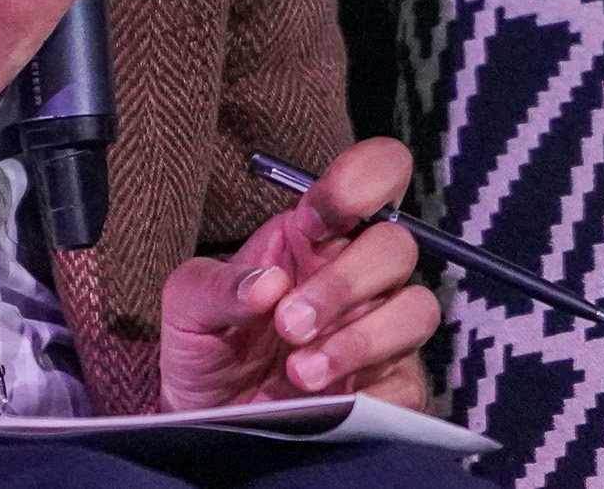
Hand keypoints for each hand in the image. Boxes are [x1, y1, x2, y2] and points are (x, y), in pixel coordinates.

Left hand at [158, 139, 439, 410]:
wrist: (208, 427)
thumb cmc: (205, 350)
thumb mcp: (187, 306)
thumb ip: (216, 285)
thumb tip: (268, 286)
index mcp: (317, 235)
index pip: (376, 175)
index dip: (357, 185)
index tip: (309, 224)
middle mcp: (358, 276)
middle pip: (397, 246)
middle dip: (344, 284)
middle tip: (288, 324)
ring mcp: (381, 331)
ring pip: (416, 309)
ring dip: (360, 339)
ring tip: (300, 373)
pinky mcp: (392, 389)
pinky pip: (410, 383)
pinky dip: (371, 393)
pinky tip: (326, 404)